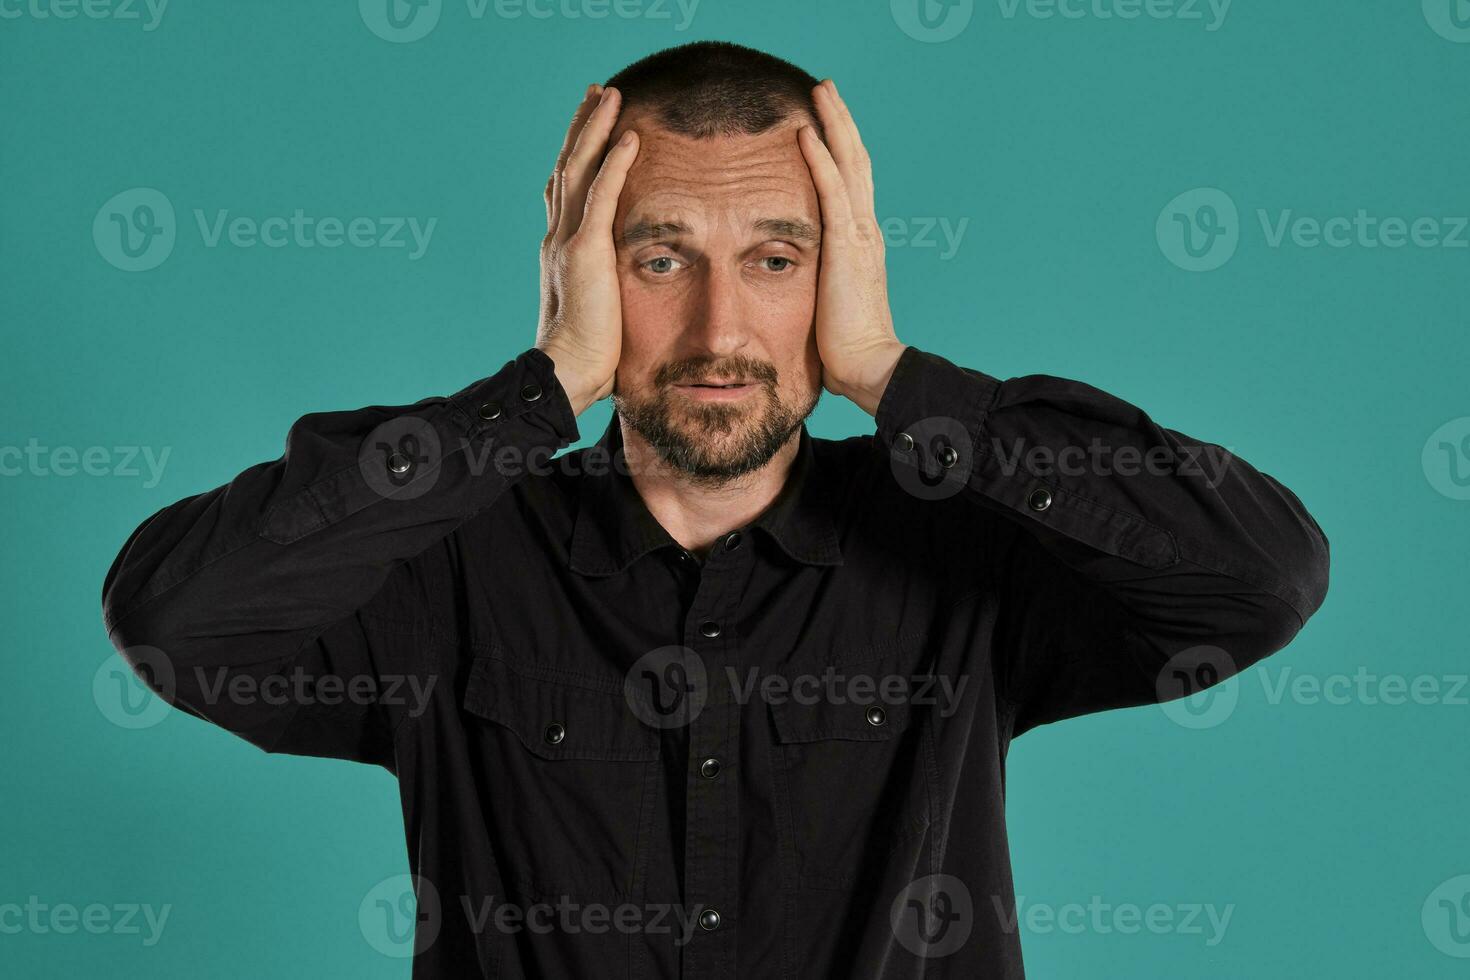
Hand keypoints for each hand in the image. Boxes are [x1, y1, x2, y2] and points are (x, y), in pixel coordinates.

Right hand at [536, 84, 639, 416]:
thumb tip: (627, 293)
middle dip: (583, 127)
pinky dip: (614, 163)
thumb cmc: (588, 359)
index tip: (592, 127)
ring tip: (610, 94)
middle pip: (569, 167)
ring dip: (595, 128)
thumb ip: (609, 290)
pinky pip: (601, 195)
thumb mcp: (602, 311)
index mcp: (562, 251)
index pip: (568, 191)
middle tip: (598, 93)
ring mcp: (568, 241)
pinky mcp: (585, 251)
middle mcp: (558, 238)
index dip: (578, 155)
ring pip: (580, 169)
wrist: (566, 375)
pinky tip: (628, 136)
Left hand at [797, 80, 907, 416]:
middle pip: (855, 161)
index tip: (823, 119)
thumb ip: (819, 277)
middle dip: (840, 121)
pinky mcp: (847, 247)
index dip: (839, 148)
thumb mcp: (829, 300)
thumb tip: (793, 274)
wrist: (869, 366)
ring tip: (820, 91)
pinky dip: (820, 160)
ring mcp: (860, 235)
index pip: (851, 182)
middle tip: (825, 87)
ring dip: (833, 125)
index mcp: (860, 242)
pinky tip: (807, 134)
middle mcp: (865, 230)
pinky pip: (832, 193)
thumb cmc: (845, 346)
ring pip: (848, 165)